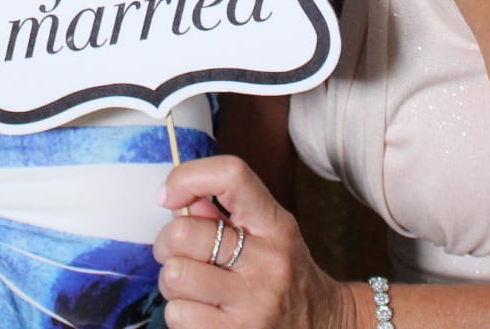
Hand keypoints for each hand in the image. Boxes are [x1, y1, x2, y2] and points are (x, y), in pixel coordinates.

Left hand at [155, 155, 358, 328]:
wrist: (322, 325)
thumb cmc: (283, 273)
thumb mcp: (267, 232)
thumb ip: (222, 213)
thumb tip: (176, 201)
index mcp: (275, 224)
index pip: (231, 176)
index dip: (188, 177)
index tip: (169, 196)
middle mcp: (268, 262)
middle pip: (184, 233)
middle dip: (167, 243)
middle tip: (178, 253)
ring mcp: (254, 304)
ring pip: (175, 276)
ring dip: (173, 283)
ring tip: (193, 286)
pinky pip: (178, 315)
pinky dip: (181, 313)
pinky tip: (204, 312)